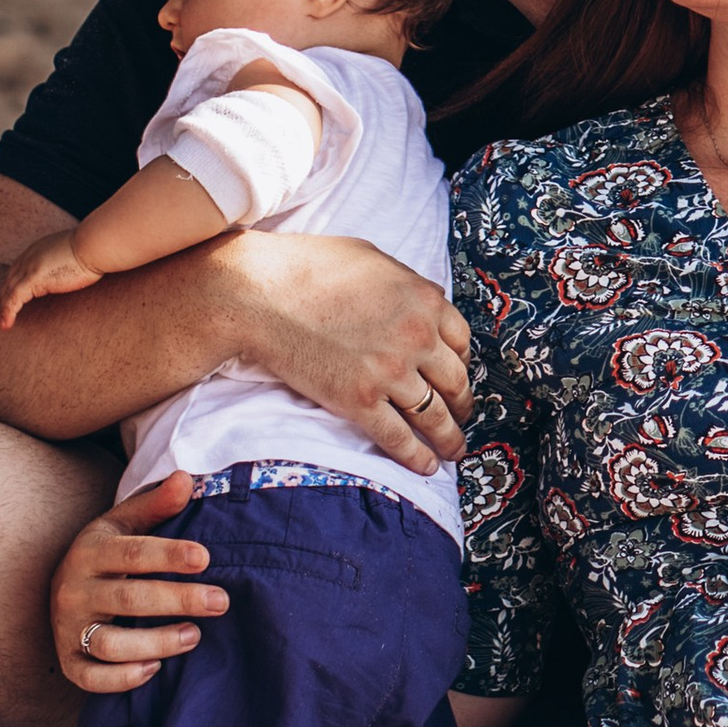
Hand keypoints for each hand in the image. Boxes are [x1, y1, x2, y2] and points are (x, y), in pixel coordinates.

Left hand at [0, 231, 101, 328]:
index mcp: (38, 250)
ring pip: (9, 291)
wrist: (95, 244)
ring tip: (2, 324)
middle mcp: (30, 257)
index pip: (17, 270)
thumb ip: (63, 261)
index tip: (8, 298)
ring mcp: (30, 266)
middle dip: (3, 298)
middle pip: (9, 280)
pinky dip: (9, 311)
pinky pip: (14, 298)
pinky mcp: (33, 278)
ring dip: (3, 309)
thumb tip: (68, 271)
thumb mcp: (72, 254)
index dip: (11, 285)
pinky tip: (8, 323)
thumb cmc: (93, 249)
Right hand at [52, 471, 225, 694]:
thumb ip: (157, 504)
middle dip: (178, 600)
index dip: (169, 555)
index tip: (206, 557)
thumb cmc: (108, 551)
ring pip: (110, 643)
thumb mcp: (126, 521)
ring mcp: (69, 628)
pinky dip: (123, 678)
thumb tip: (186, 479)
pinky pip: (91, 678)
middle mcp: (74, 590)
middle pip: (128, 598)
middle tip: (221, 601)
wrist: (63, 584)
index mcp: (90, 551)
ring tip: (195, 636)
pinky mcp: (68, 661)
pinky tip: (156, 668)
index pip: (132, 552)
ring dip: (156, 642)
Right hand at [213, 228, 470, 469]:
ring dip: (449, 437)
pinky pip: (399, 438)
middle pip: (455, 381)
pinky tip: (427, 465)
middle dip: (463, 404)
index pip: (462, 341)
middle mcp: (417, 337)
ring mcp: (390, 372)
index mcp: (424, 299)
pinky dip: (417, 457)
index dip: (463, 363)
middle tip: (464, 416)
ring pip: (434, 415)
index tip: (459, 376)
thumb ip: (406, 287)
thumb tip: (423, 303)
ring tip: (453, 449)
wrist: (263, 294)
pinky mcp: (359, 402)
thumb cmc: (311, 268)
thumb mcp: (374, 261)